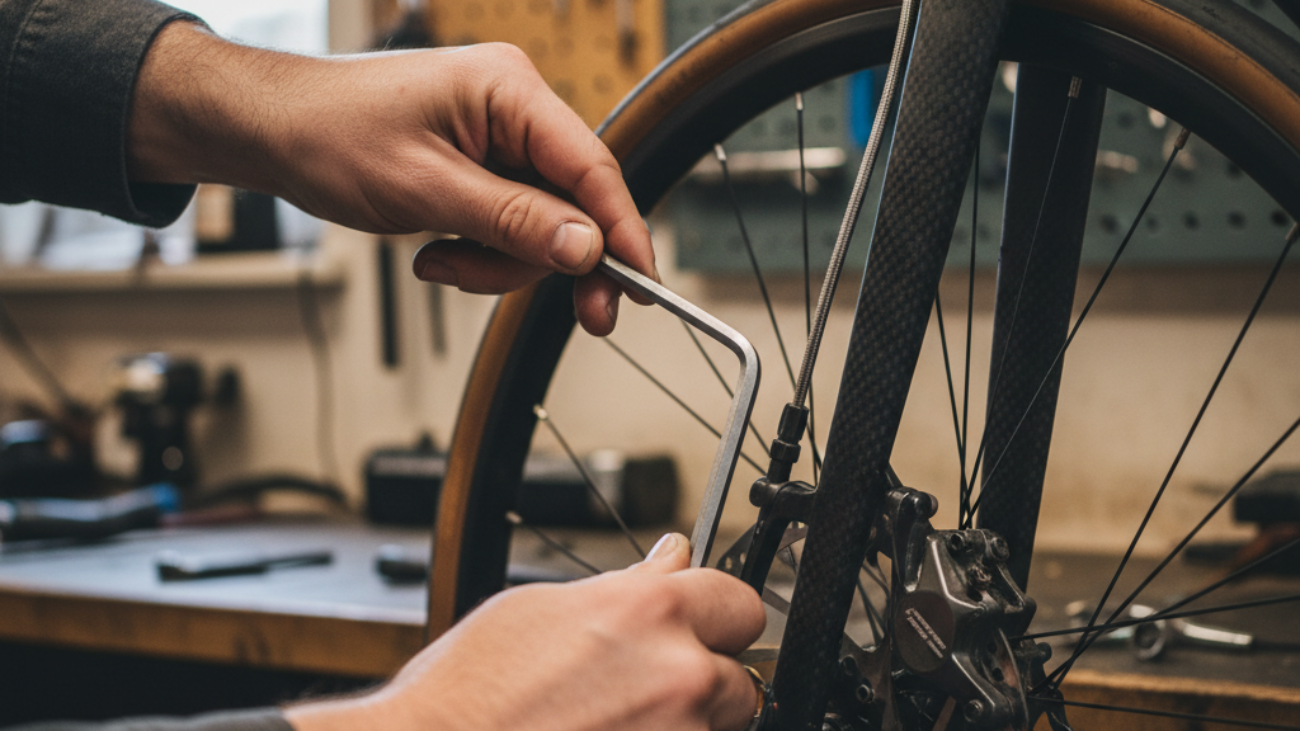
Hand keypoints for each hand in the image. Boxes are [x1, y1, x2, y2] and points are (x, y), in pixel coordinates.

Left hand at [128, 24, 655, 335]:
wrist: (272, 132)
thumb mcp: (426, 190)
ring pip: (542, 225)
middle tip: (579, 315)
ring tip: (441, 263)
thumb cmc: (330, 135)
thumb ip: (513, 221)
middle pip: (573, 203)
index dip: (621, 229)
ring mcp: (499, 137)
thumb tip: (587, 247)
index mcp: (509, 90)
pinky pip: (510, 224)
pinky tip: (438, 252)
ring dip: (499, 261)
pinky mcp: (483, 165)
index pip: (591, 166)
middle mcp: (514, 108)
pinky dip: (482, 253)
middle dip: (545, 259)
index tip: (640, 282)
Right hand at [284, 533, 765, 730]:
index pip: (739, 601)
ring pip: (719, 729)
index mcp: (651, 612)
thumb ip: (625, 587)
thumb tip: (671, 559)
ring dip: (686, 724)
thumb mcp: (540, 608)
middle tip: (649, 687)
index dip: (715, 613)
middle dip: (705, 678)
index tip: (703, 624)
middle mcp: (678, 675)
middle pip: (742, 675)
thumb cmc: (468, 693)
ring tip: (617, 722)